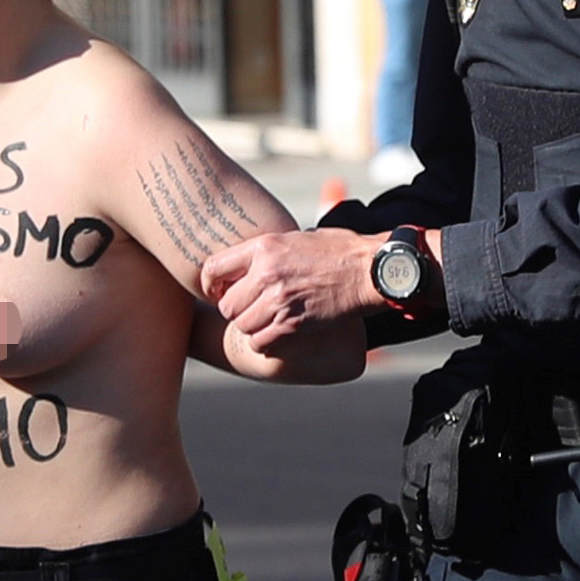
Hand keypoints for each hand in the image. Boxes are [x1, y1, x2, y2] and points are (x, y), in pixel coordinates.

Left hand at [201, 226, 391, 353]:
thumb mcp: (297, 238)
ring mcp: (279, 301)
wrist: (370, 270)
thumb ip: (269, 251)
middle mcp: (267, 274)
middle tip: (251, 309)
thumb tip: (248, 262)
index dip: (209, 284)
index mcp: (264, 247)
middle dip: (236, 310)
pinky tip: (278, 334)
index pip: (213, 268)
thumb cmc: (340, 250)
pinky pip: (260, 342)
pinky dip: (266, 343)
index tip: (216, 292)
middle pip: (227, 305)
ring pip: (242, 325)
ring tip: (269, 320)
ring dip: (252, 327)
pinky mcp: (293, 324)